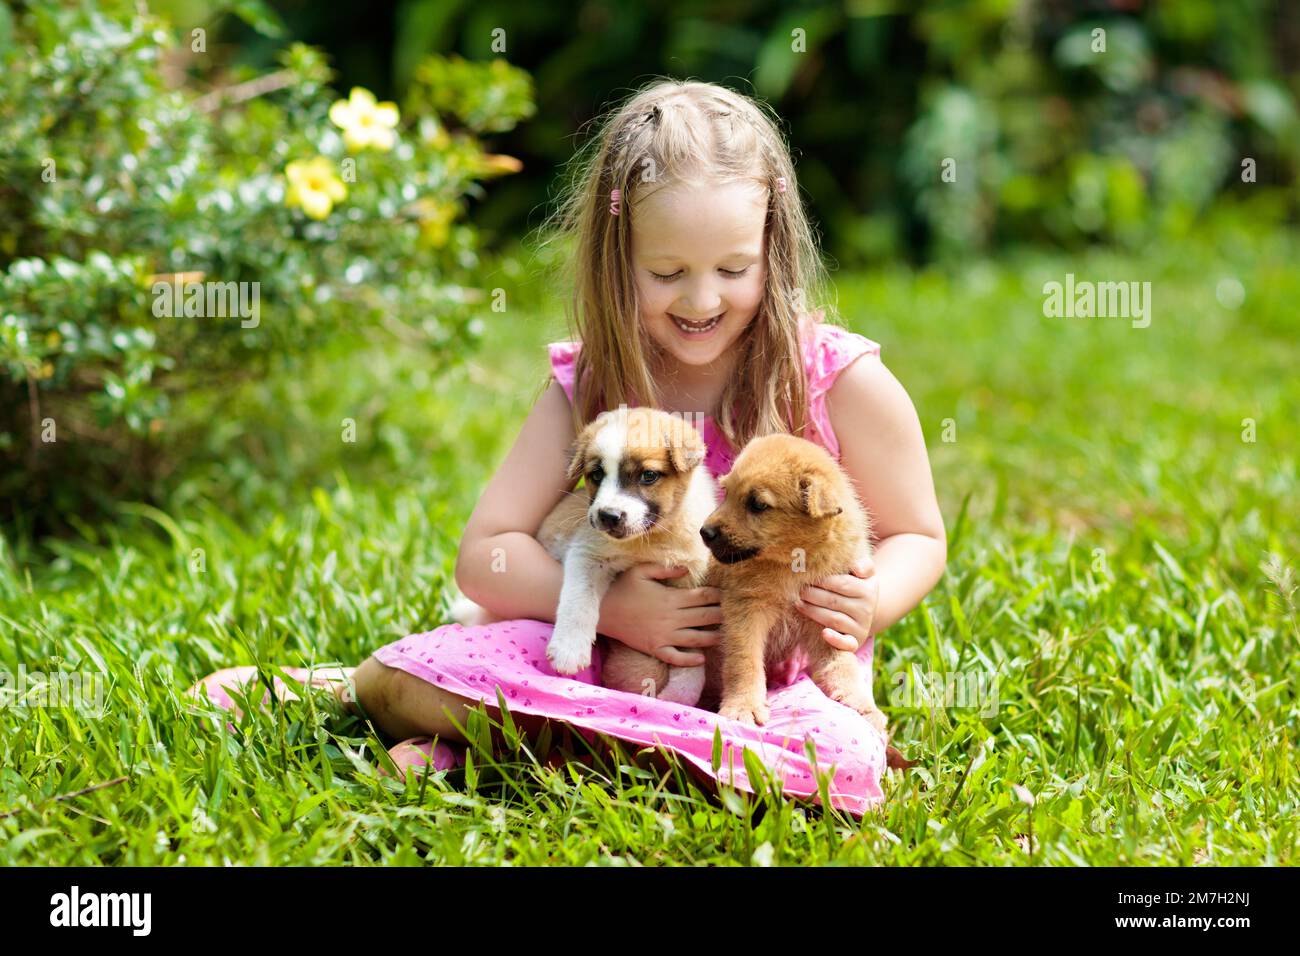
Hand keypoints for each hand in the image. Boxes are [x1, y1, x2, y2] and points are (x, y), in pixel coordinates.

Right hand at [598, 563, 721, 666]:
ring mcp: (664, 635)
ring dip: (713, 638)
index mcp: (671, 598)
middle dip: (721, 615)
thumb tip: (686, 569)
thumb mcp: (641, 570)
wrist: (602, 611)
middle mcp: (672, 618)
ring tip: (726, 637)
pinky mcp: (655, 648)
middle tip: (735, 615)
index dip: (719, 595)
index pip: (703, 597)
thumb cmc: (622, 587)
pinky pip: (676, 657)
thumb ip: (666, 569)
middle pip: (705, 617)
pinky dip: (689, 660)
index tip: (729, 594)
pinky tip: (701, 659)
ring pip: (696, 639)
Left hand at [795, 551, 877, 651]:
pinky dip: (836, 640)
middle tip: (798, 590)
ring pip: (834, 619)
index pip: (842, 583)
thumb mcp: (864, 574)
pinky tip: (824, 633)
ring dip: (813, 612)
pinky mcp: (855, 642)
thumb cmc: (855, 587)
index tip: (805, 575)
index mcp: (868, 589)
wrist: (862, 613)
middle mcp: (867, 609)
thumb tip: (857, 568)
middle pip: (834, 601)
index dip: (822, 580)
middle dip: (813, 594)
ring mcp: (861, 627)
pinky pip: (847, 644)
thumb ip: (863, 564)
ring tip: (798, 603)